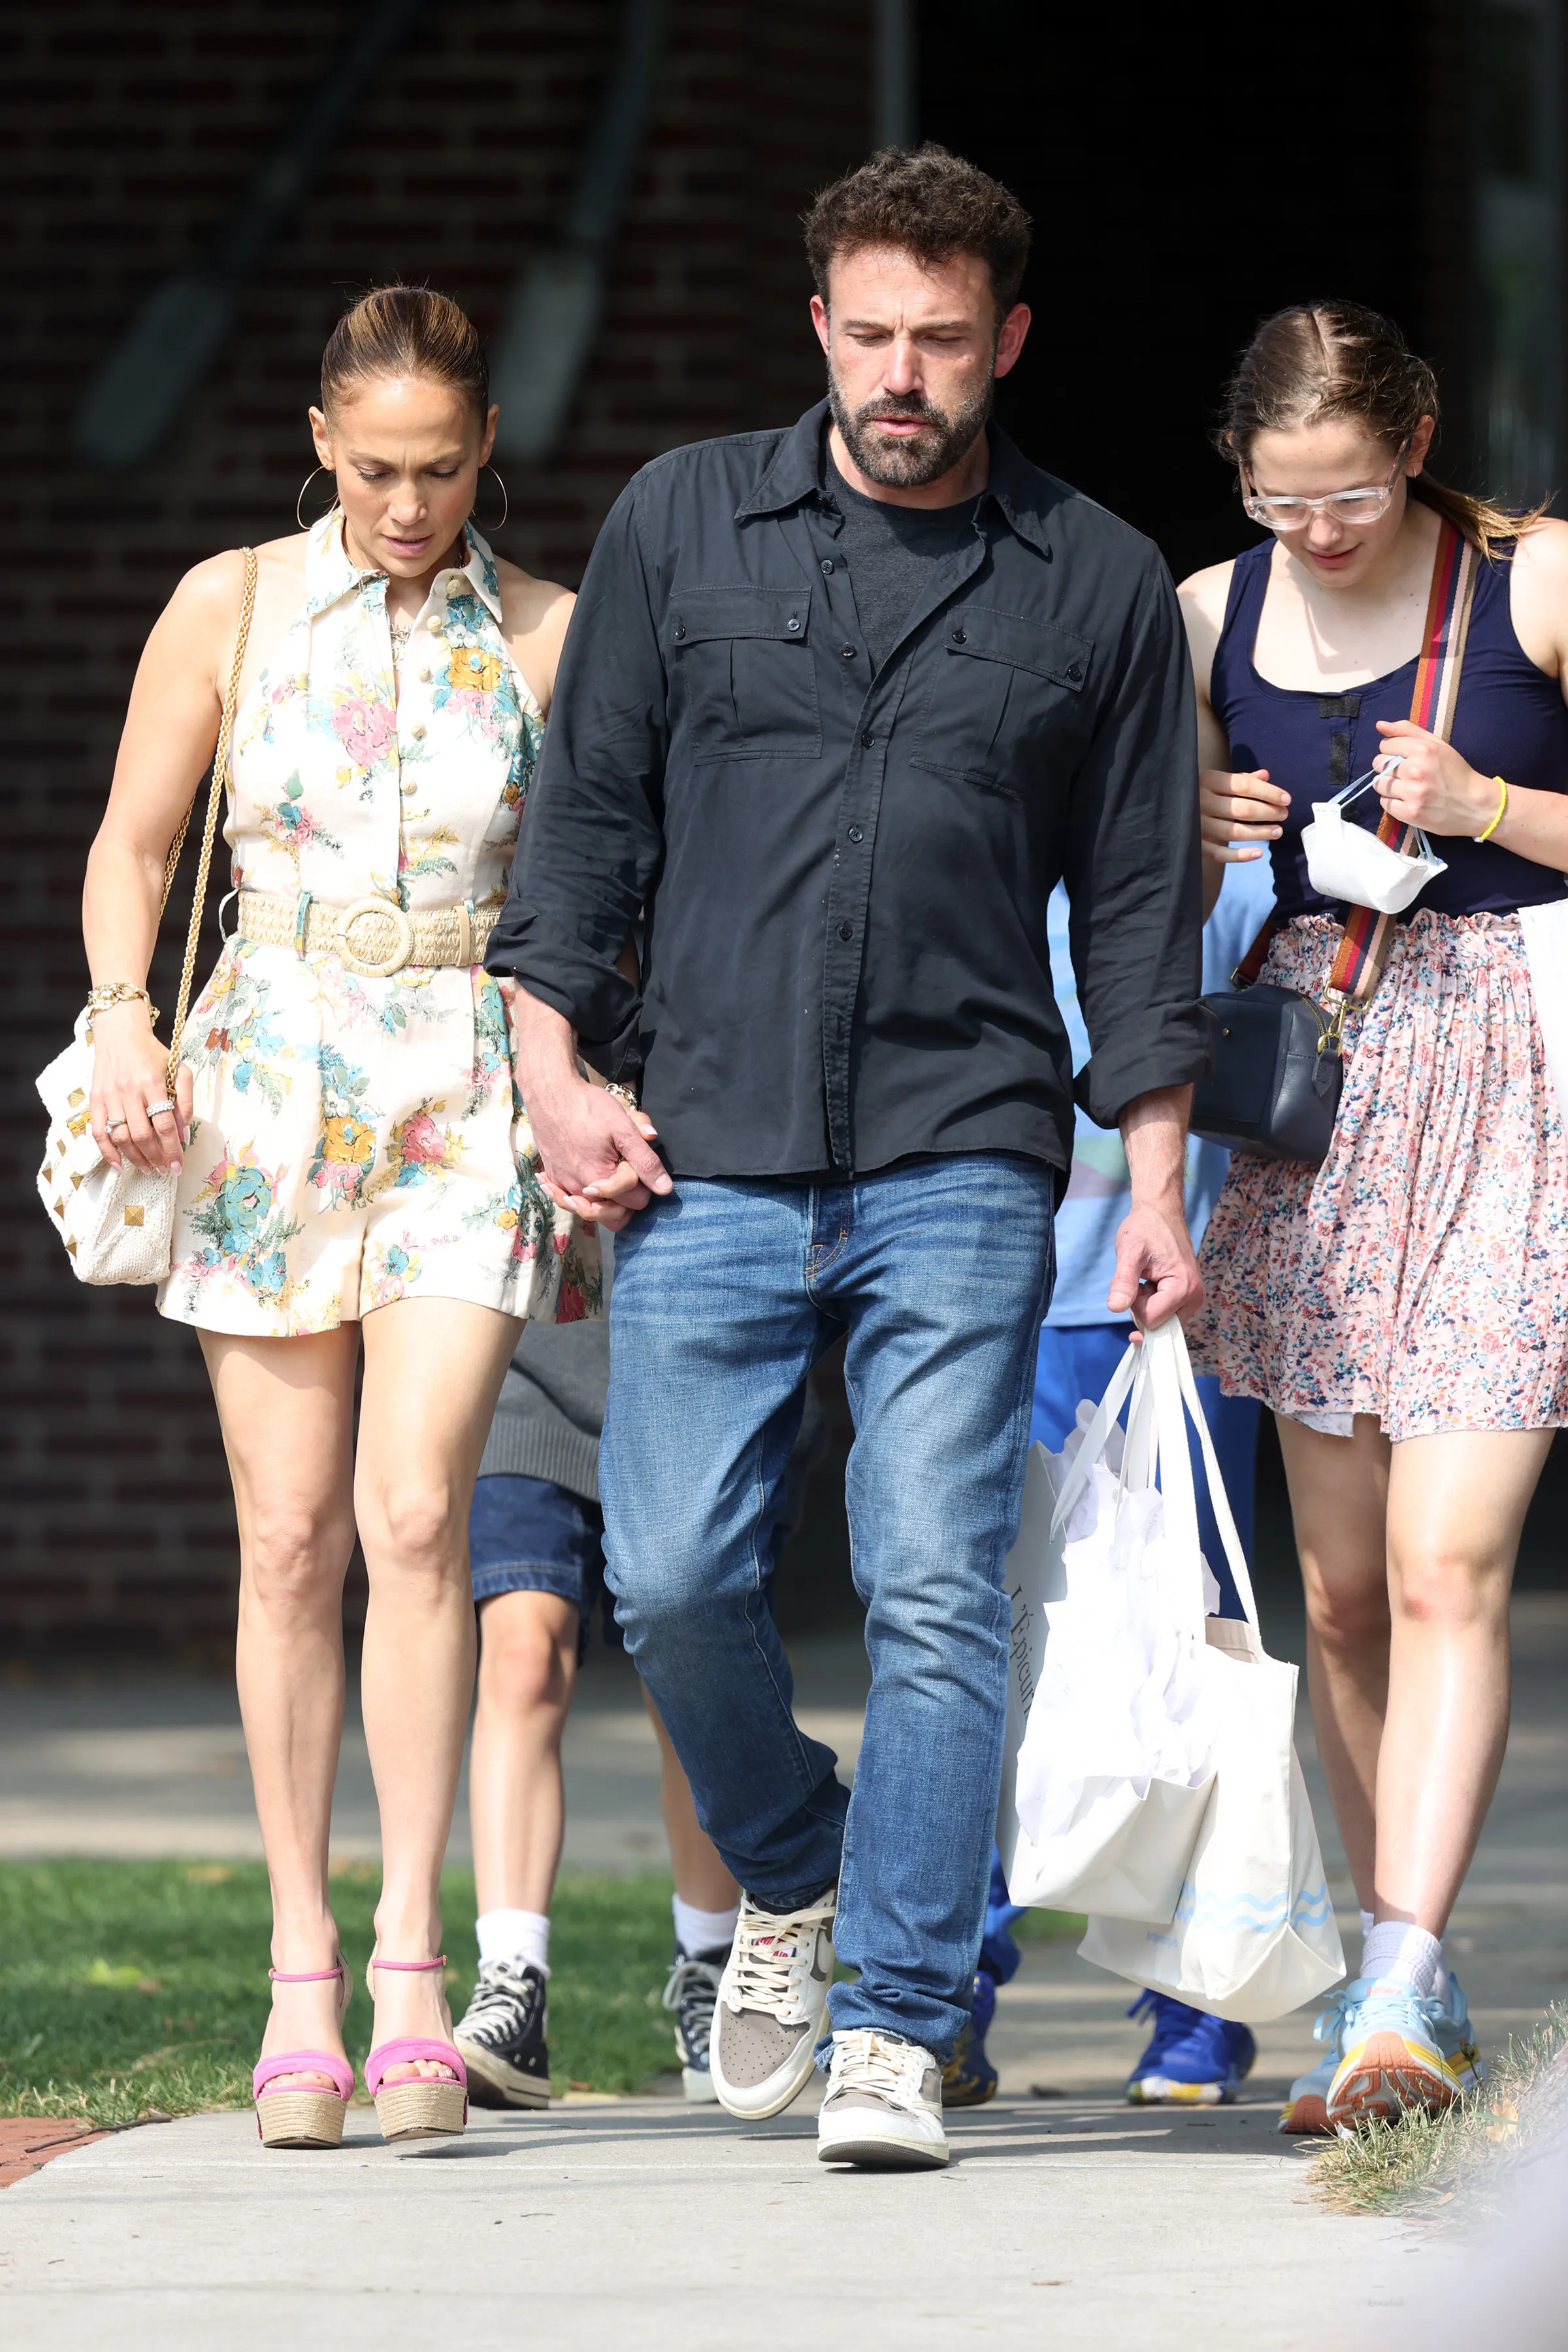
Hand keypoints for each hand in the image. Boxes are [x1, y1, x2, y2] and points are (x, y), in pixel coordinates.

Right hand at [89, 1000, 190, 1174]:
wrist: (119, 1033)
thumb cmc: (153, 1053)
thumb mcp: (178, 1069)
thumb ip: (185, 1099)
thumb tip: (184, 1132)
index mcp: (152, 1083)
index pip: (163, 1124)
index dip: (172, 1148)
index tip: (178, 1164)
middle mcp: (129, 1091)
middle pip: (142, 1135)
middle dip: (156, 1157)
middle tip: (165, 1170)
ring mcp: (109, 1096)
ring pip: (120, 1136)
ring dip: (135, 1158)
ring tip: (148, 1169)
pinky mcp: (95, 1099)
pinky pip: (98, 1132)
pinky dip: (107, 1152)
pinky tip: (119, 1165)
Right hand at [528, 1075, 671, 1229]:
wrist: (551, 1093)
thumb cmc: (588, 1106)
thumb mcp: (623, 1128)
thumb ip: (645, 1160)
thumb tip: (664, 1188)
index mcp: (601, 1179)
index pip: (637, 1202)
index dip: (644, 1183)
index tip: (636, 1161)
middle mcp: (579, 1190)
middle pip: (616, 1215)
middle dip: (628, 1197)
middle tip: (627, 1171)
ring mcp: (564, 1185)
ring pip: (593, 1213)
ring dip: (606, 1202)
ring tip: (611, 1181)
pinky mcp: (553, 1178)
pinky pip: (571, 1201)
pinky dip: (581, 1197)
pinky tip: (588, 1182)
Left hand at [1107, 1194, 1204, 1329]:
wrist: (1160, 1212)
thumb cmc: (1145, 1228)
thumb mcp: (1129, 1252)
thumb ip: (1124, 1281)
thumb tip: (1115, 1307)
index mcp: (1184, 1287)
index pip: (1151, 1320)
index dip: (1135, 1304)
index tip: (1137, 1279)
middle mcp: (1195, 1297)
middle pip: (1158, 1325)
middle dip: (1142, 1306)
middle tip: (1142, 1277)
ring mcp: (1194, 1299)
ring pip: (1161, 1321)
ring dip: (1147, 1304)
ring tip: (1148, 1277)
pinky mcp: (1189, 1297)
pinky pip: (1166, 1314)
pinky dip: (1153, 1302)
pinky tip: (1152, 1282)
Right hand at [1199, 766, 1288, 866]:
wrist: (1167, 805)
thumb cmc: (1200, 791)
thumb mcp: (1217, 780)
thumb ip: (1240, 778)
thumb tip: (1265, 775)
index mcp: (1208, 780)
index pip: (1244, 785)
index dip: (1269, 792)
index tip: (1287, 799)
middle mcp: (1200, 800)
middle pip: (1242, 809)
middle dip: (1268, 813)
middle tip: (1284, 815)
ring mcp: (1195, 824)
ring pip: (1233, 832)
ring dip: (1259, 833)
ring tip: (1278, 832)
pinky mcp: (1193, 844)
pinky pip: (1218, 854)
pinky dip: (1239, 856)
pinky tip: (1258, 853)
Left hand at [1373, 721, 1494, 834]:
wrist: (1476, 804)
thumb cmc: (1456, 772)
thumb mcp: (1437, 744)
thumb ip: (1407, 731)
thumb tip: (1380, 725)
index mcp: (1423, 749)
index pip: (1385, 745)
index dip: (1392, 751)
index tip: (1404, 758)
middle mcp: (1416, 770)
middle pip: (1379, 764)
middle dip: (1389, 768)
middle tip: (1406, 774)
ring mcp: (1412, 793)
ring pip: (1379, 785)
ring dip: (1389, 785)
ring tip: (1407, 787)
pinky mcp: (1410, 813)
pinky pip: (1385, 804)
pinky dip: (1393, 802)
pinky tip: (1408, 800)